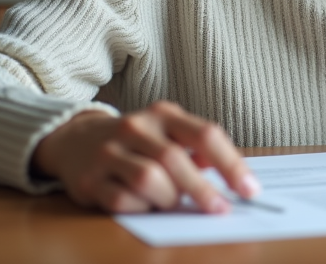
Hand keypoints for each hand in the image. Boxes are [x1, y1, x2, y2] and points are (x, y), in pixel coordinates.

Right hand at [31, 100, 258, 213]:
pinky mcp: (89, 179)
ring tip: (171, 202)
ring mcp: (109, 152)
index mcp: (163, 114)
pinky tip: (144, 204)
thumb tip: (234, 174)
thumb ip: (198, 149)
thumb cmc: (136, 141)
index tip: (250, 189)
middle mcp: (135, 127)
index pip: (205, 134)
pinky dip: (141, 208)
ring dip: (168, 199)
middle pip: (176, 160)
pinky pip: (123, 201)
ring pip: (150, 180)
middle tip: (219, 209)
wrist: (75, 139)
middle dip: (202, 190)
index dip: (231, 164)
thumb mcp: (168, 132)